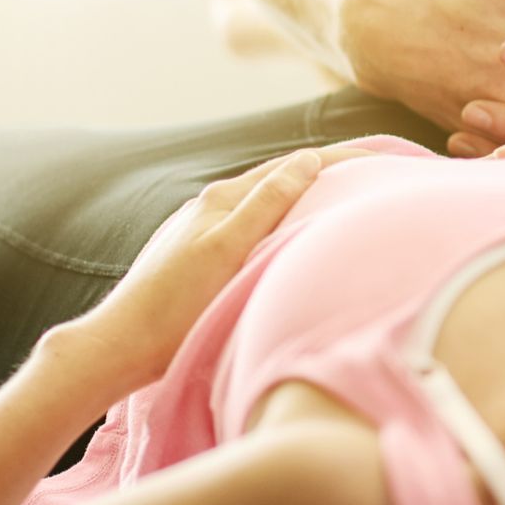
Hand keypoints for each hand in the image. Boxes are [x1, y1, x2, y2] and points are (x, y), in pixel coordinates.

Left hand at [64, 146, 372, 389]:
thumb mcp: (226, 249)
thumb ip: (265, 202)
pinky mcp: (204, 256)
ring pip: (271, 203)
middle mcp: (215, 205)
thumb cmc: (173, 305)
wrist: (120, 346)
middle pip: (284, 178)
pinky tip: (298, 238)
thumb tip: (307, 160)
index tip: (383, 159)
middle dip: (331, 172)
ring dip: (310, 196)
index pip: (295, 164)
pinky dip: (289, 221)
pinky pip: (258, 226)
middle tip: (378, 175)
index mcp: (224, 198)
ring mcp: (208, 230)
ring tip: (348, 202)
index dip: (341, 159)